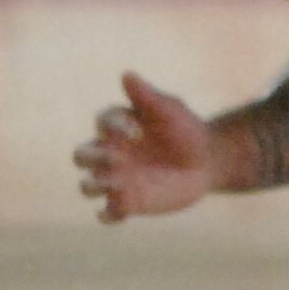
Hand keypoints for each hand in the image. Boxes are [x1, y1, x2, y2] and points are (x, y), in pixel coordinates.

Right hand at [75, 72, 215, 221]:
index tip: (138, 131)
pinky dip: (109, 214)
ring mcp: (118, 180)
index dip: (114, 127)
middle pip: (81, 156)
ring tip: (117, 184)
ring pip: (88, 186)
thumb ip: (147, 96)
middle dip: (92, 158)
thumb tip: (127, 75)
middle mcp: (111, 153)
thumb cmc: (186, 130)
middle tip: (117, 159)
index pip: (102, 123)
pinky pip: (108, 213)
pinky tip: (123, 209)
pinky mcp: (128, 203)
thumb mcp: (170, 110)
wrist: (207, 162)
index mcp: (118, 127)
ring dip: (95, 186)